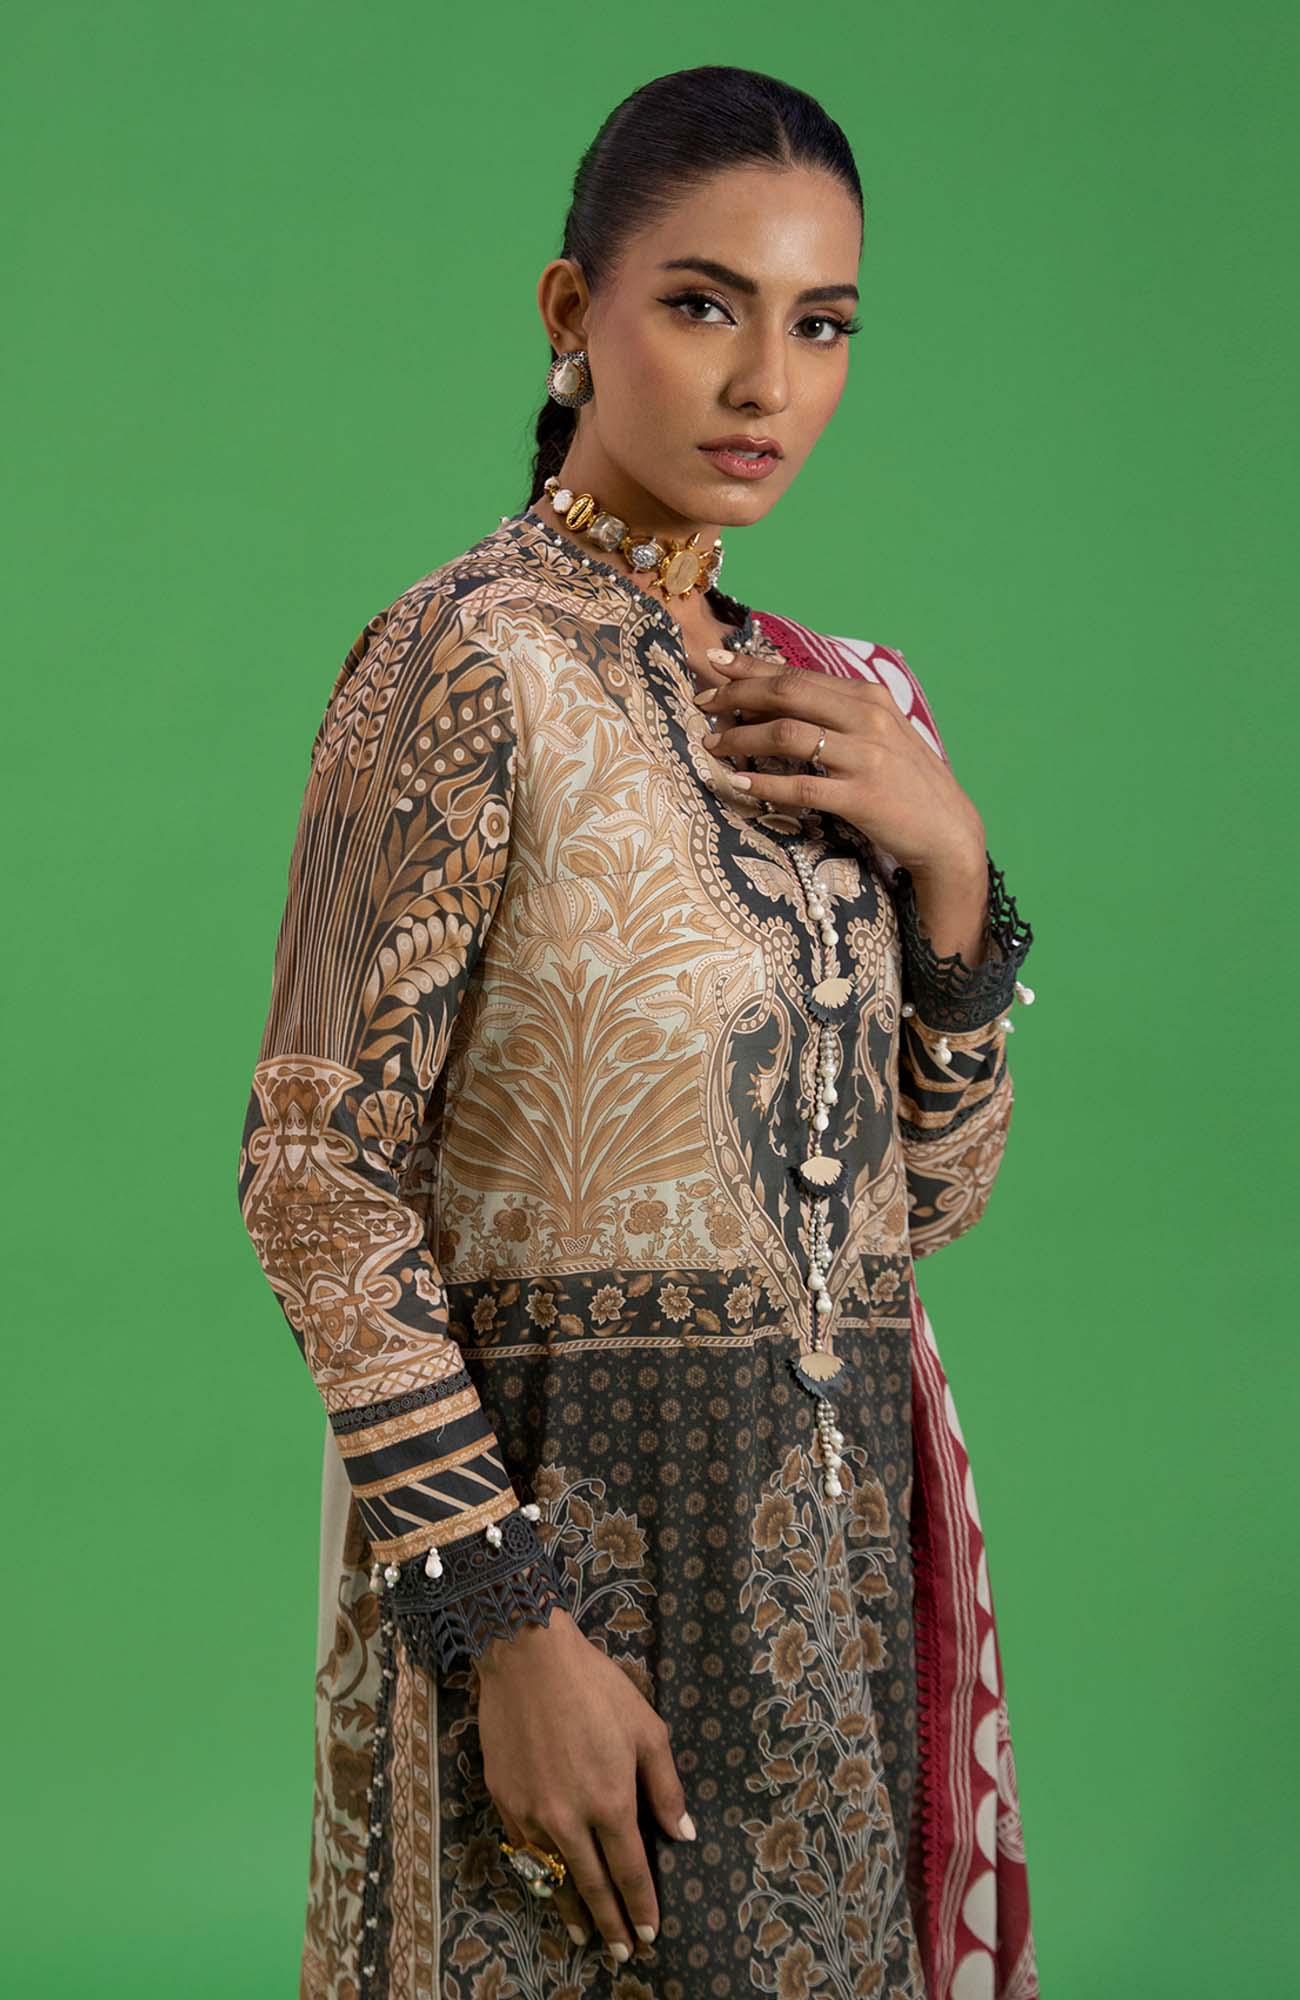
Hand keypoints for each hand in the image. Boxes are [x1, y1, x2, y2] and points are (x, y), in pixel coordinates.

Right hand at [475, 1608, 694, 1963]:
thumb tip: (683, 1833)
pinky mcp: (504, 1801)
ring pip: (554, 1876)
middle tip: (621, 1952)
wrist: (528, 1658)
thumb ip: (665, 1787)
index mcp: (609, 1802)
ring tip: (584, 1935)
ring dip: (571, 1909)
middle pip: (592, 1886)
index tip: (650, 1933)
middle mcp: (568, 1819)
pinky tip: (549, 1882)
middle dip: (609, 1923)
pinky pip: (525, 1850)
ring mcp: (531, 1814)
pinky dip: (540, 1874)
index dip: (641, 1906)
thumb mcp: (647, 1729)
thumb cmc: (596, 1688)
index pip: (629, 1871)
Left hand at [696, 651, 989, 960]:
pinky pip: (801, 787)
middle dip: (737, 695)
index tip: (714, 664)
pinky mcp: (861, 797)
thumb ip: (836, 712)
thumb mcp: (878, 733)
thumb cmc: (904, 781)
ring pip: (787, 735)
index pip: (798, 673)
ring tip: (712, 744)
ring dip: (741, 738)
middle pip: (787, 694)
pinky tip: (737, 785)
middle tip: (702, 704)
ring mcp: (866, 757)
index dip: (751, 668)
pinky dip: (764, 785)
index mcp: (868, 697)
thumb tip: (777, 697)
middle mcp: (868, 719)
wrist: (947, 830)